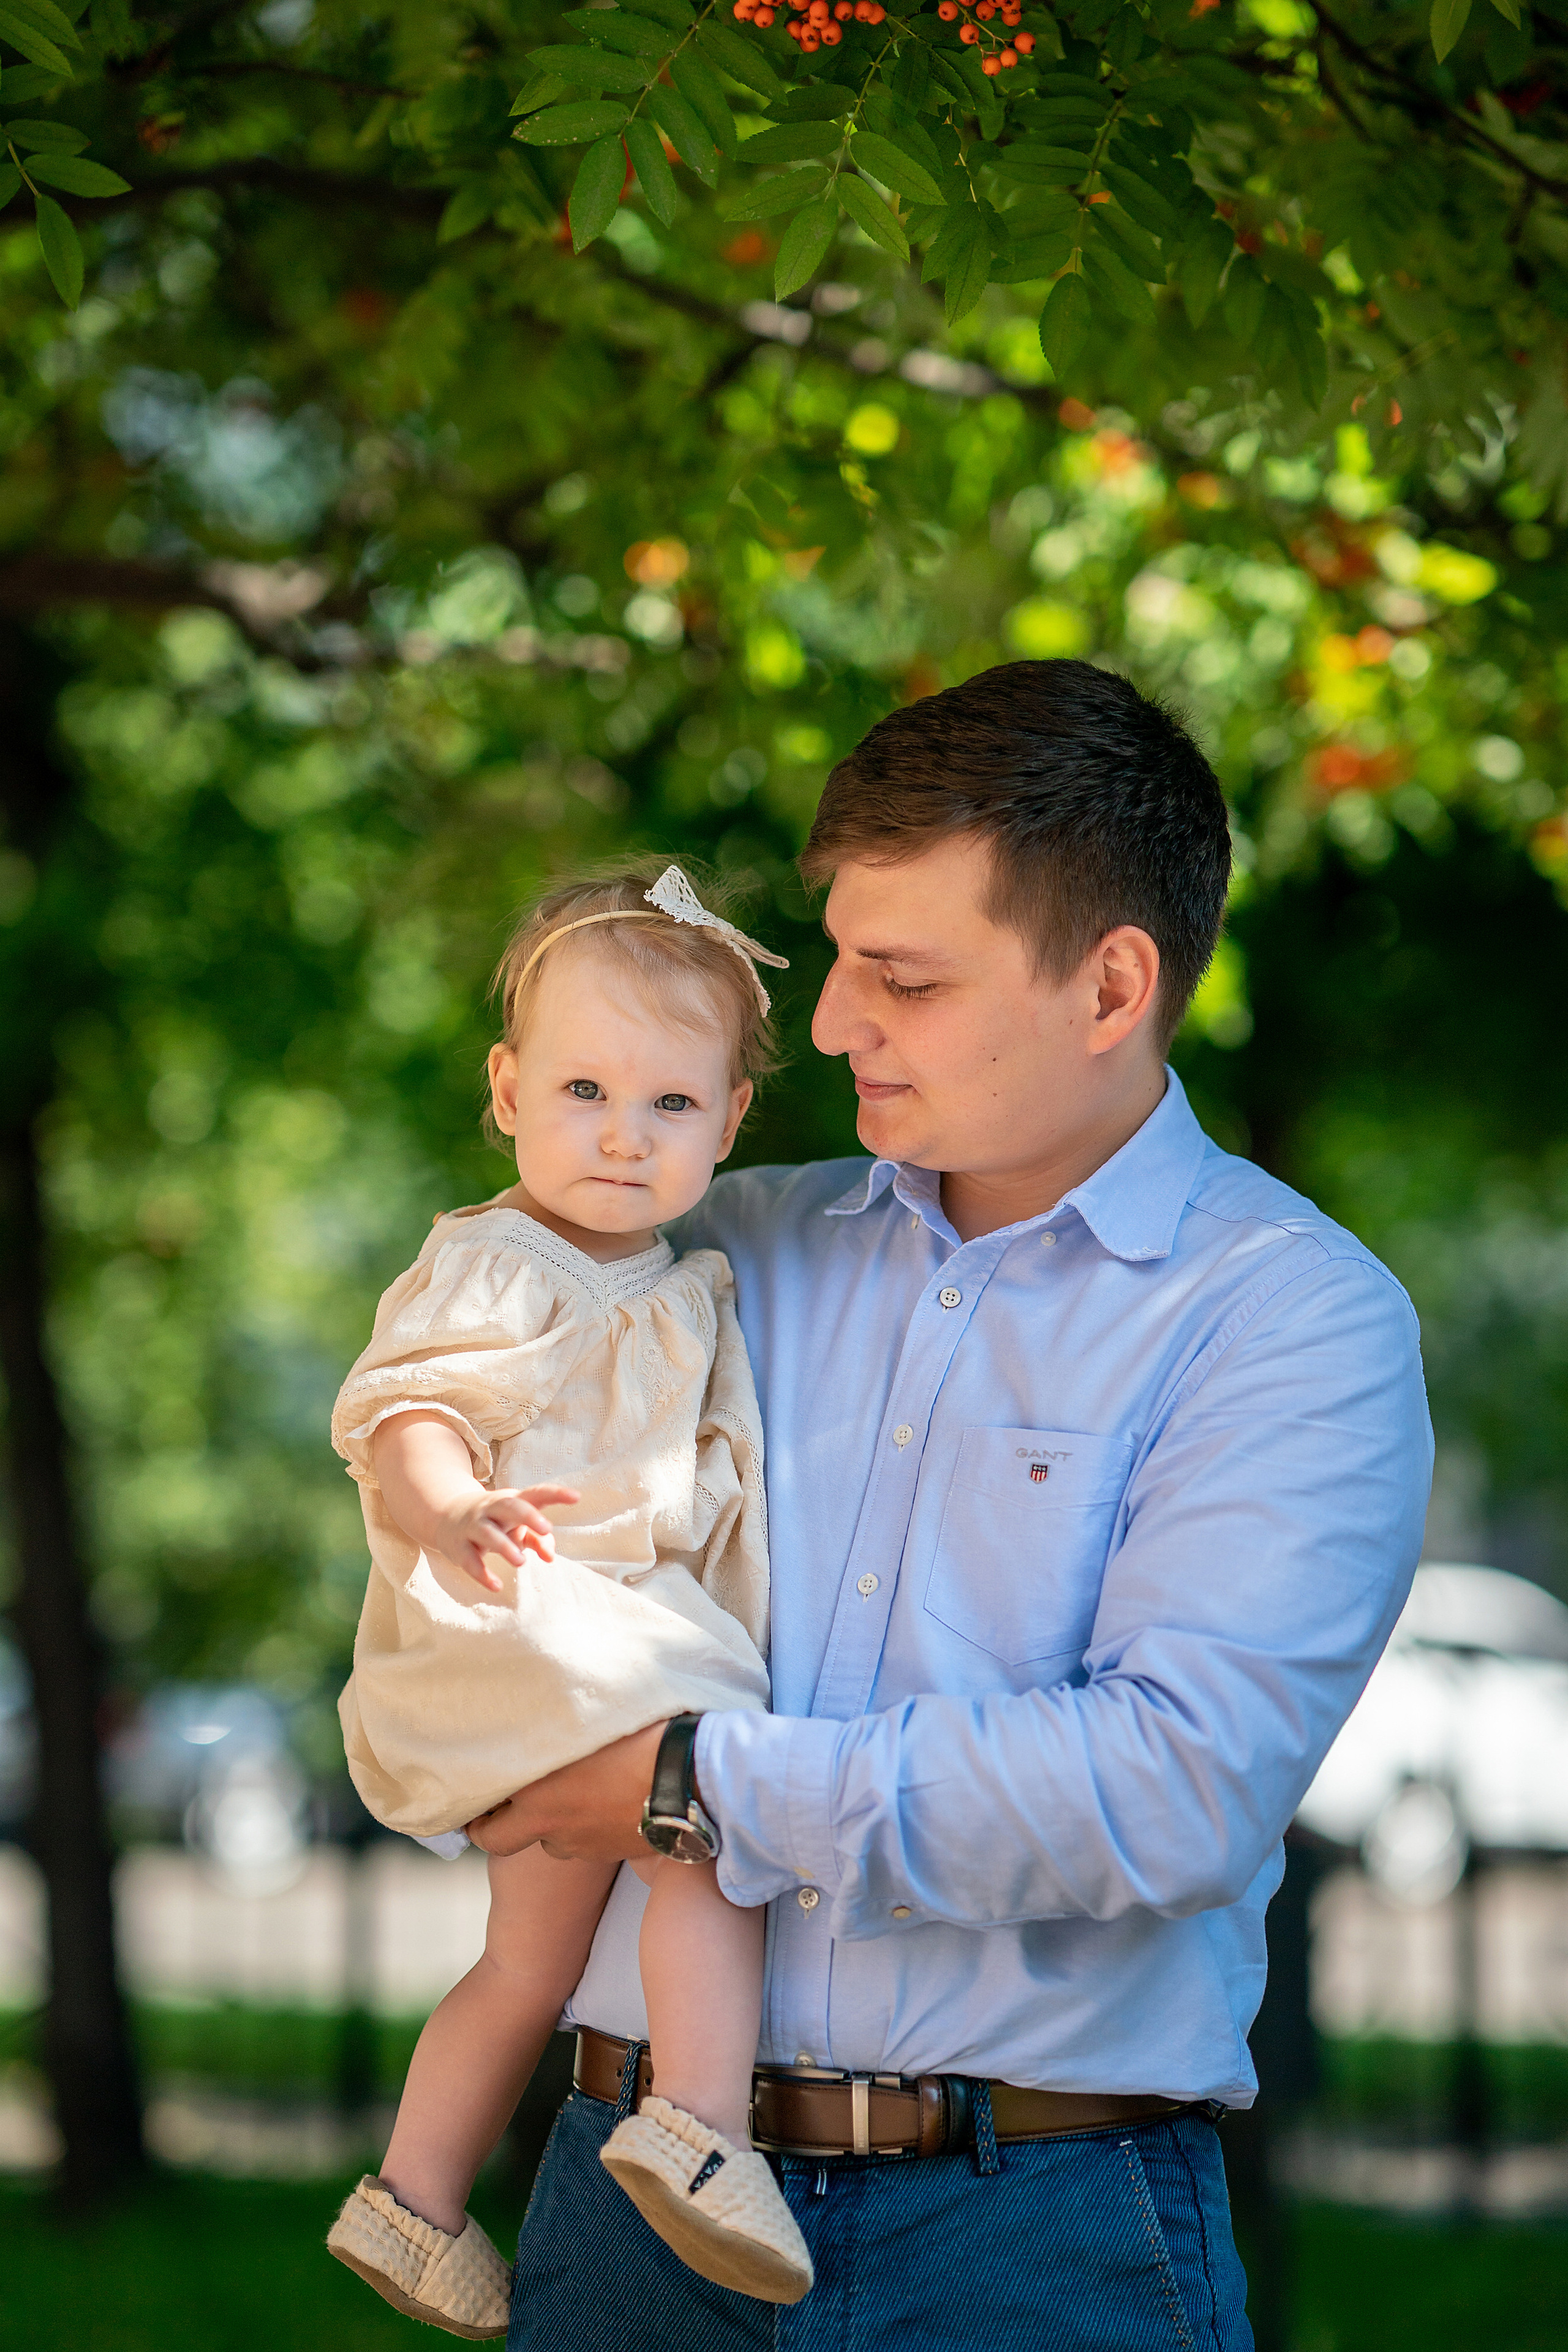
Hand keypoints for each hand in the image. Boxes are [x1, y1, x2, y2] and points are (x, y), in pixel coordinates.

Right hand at [436, 1483, 579, 1593]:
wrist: (445, 1515)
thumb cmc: (494, 1521)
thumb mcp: (515, 1525)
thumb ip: (536, 1538)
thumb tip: (551, 1556)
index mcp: (511, 1501)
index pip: (535, 1493)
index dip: (556, 1494)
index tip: (576, 1497)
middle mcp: (491, 1509)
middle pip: (509, 1506)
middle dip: (528, 1515)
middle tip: (547, 1529)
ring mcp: (473, 1526)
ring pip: (487, 1532)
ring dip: (505, 1546)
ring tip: (521, 1562)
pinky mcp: (459, 1546)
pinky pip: (470, 1560)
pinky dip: (482, 1573)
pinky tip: (497, 1585)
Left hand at [465, 1721, 668, 1861]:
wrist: (691, 1777)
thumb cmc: (637, 1737)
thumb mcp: (582, 1726)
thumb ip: (545, 1734)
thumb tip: (526, 1720)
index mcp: (537, 1799)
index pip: (484, 1828)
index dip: (476, 1817)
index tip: (477, 1800)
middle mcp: (555, 1830)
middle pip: (506, 1844)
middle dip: (504, 1825)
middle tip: (510, 1802)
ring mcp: (587, 1847)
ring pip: (556, 1840)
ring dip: (555, 1821)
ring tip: (572, 1789)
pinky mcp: (617, 1853)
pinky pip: (591, 1841)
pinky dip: (591, 1825)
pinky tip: (608, 1799)